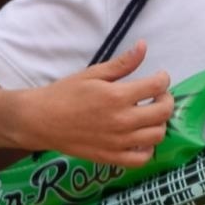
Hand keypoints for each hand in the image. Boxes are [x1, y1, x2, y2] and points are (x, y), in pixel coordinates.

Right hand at [20, 41, 172, 166]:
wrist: (38, 120)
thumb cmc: (64, 94)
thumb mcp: (93, 74)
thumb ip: (122, 63)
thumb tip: (144, 45)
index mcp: (117, 96)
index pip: (158, 86)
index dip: (163, 79)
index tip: (159, 77)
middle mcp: (121, 121)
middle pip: (163, 112)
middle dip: (166, 100)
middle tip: (157, 96)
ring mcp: (117, 142)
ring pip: (157, 135)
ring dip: (159, 123)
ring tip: (149, 115)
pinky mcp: (110, 157)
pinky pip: (142, 159)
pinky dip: (148, 149)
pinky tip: (140, 138)